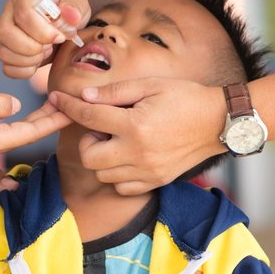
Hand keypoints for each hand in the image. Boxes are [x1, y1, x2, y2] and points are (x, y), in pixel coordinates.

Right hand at [0, 0, 90, 78]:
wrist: (64, 16)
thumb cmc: (69, 7)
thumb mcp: (77, 1)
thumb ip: (75, 7)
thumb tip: (72, 16)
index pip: (23, 14)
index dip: (43, 31)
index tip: (59, 37)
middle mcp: (10, 12)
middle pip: (5, 33)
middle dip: (32, 47)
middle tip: (51, 46)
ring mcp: (6, 32)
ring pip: (3, 52)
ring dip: (29, 60)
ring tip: (46, 51)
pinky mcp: (8, 49)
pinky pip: (7, 68)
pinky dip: (25, 71)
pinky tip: (39, 62)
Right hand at [0, 82, 71, 163]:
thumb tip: (15, 106)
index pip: (34, 132)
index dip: (54, 121)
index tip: (71, 113)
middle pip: (25, 135)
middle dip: (47, 119)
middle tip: (64, 104)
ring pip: (11, 137)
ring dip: (31, 122)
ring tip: (47, 107)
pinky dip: (10, 138)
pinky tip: (14, 139)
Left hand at [50, 77, 226, 194]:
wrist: (217, 122)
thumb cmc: (186, 98)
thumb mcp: (151, 86)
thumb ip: (116, 92)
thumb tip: (84, 97)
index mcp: (135, 124)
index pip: (89, 116)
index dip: (68, 106)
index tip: (57, 100)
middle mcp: (137, 152)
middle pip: (89, 156)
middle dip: (87, 140)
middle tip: (102, 127)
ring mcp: (147, 170)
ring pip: (103, 175)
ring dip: (102, 157)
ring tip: (118, 141)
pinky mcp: (156, 181)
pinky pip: (122, 187)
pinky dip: (117, 175)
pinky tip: (128, 158)